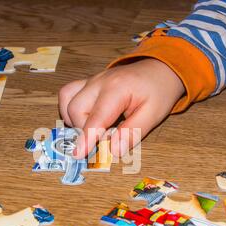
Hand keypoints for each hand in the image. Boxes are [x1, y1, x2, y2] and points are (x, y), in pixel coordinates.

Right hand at [59, 58, 184, 158]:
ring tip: (93, 128)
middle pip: (75, 109)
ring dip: (73, 119)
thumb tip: (113, 151)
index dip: (86, 138)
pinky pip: (68, 93)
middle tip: (104, 138)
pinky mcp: (87, 82)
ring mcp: (91, 80)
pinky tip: (85, 119)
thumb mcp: (153, 114)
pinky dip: (70, 109)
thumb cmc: (158, 91)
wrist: (159, 69)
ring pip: (67, 100)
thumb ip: (132, 133)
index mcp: (117, 89)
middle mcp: (99, 82)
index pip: (95, 118)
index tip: (78, 155)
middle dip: (83, 130)